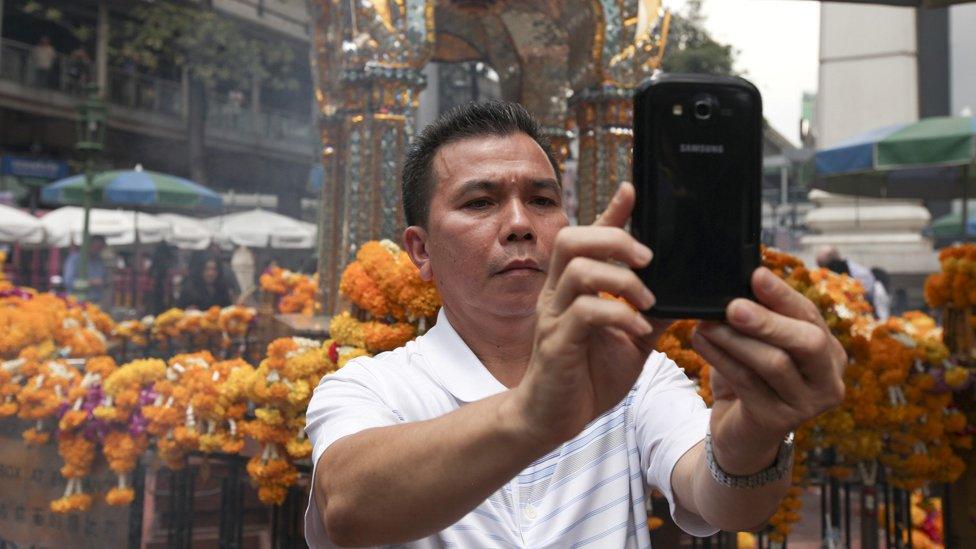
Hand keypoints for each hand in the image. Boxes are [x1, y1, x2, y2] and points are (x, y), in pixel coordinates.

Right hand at [509, 183, 666, 446]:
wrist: (552, 420)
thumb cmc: (587, 376)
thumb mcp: (630, 339)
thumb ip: (651, 311)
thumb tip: (686, 292)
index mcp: (572, 288)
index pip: (587, 237)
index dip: (611, 212)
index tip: (634, 190)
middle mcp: (557, 295)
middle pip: (571, 239)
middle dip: (614, 239)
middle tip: (648, 258)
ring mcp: (553, 317)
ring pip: (577, 270)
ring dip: (621, 279)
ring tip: (647, 301)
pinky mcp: (556, 344)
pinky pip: (584, 313)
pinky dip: (618, 316)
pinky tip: (637, 330)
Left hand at [692, 268, 845, 473]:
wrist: (740, 435)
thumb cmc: (751, 379)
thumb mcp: (760, 346)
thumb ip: (759, 317)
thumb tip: (741, 280)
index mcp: (830, 353)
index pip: (811, 316)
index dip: (783, 295)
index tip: (756, 274)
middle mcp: (828, 380)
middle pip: (809, 342)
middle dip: (769, 320)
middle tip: (733, 305)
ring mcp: (807, 405)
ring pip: (774, 363)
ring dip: (736, 339)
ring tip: (706, 322)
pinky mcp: (778, 421)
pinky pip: (747, 383)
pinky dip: (721, 359)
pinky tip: (700, 341)